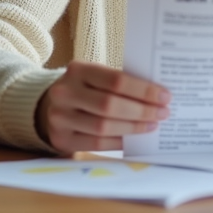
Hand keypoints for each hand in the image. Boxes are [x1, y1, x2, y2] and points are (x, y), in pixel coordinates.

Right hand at [36, 61, 169, 153]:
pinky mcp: (61, 139)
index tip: (165, 96)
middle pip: (110, 105)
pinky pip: (96, 143)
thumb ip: (119, 83)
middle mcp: (65, 93)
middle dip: (141, 111)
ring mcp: (60, 117)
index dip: (143, 90)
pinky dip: (119, 142)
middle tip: (163, 113)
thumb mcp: (95, 77)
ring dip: (133, 128)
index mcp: (77, 70)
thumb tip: (157, 95)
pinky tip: (134, 139)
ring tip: (152, 125)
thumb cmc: (84, 88)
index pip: (116, 80)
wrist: (47, 105)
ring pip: (103, 127)